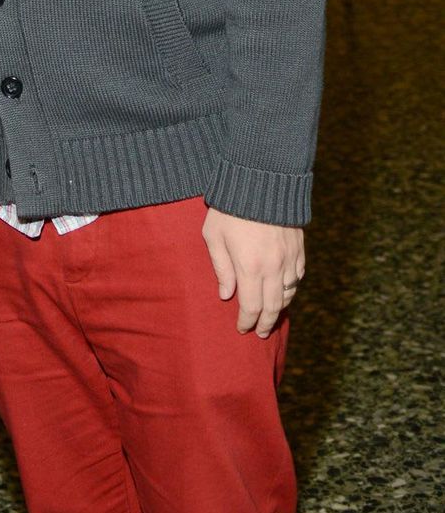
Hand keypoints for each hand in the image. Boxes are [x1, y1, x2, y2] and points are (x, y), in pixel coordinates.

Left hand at [202, 207, 304, 337]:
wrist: (261, 179)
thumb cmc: (229, 207)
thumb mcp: (214, 236)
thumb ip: (221, 268)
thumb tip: (226, 295)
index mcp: (250, 267)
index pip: (251, 307)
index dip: (247, 322)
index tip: (242, 329)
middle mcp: (273, 267)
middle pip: (273, 306)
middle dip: (265, 323)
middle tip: (260, 333)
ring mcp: (289, 257)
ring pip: (289, 293)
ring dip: (279, 307)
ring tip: (271, 315)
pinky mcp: (299, 247)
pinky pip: (298, 276)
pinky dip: (292, 287)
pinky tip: (285, 290)